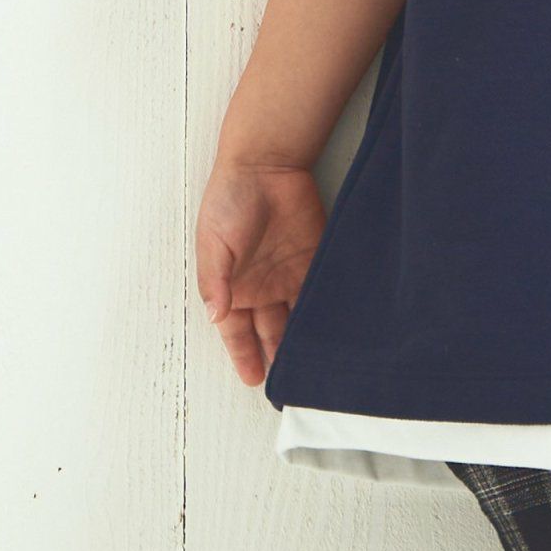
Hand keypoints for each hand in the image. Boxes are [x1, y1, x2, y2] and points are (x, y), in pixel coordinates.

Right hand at [194, 156, 326, 384]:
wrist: (265, 164)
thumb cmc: (229, 200)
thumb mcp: (214, 243)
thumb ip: (216, 281)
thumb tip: (216, 315)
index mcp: (232, 288)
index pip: (238, 332)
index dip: (245, 356)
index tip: (255, 381)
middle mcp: (261, 286)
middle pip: (272, 331)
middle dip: (280, 357)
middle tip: (293, 386)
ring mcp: (289, 272)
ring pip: (299, 316)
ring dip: (306, 339)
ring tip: (317, 367)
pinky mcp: (314, 256)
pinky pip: (321, 289)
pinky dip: (327, 309)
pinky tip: (337, 330)